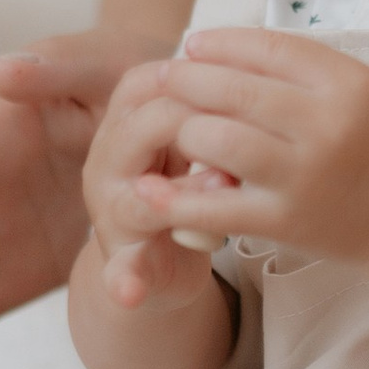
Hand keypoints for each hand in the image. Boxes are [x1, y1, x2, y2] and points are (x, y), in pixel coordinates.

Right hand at [82, 61, 247, 314]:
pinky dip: (128, 279)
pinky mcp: (125, 261)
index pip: (149, 80)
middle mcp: (108, 160)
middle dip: (200, 125)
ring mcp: (112, 212)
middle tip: (255, 134)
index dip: (200, 78)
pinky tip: (135, 292)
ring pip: (140, 197)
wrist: (161, 255)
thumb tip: (260, 77)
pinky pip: (123, 269)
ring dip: (188, 193)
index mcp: (125, 119)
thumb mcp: (199, 134)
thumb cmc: (189, 177)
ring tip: (228, 187)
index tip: (251, 81)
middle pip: (147, 126)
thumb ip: (215, 106)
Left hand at [137, 29, 368, 270]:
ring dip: (184, 129)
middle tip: (165, 78)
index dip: (221, 42)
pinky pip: (216, 206)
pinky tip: (151, 188)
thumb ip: (302, 67)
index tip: (193, 44)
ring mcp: (305, 175)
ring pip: (217, 139)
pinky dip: (177, 197)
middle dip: (187, 79)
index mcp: (349, 83)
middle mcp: (327, 125)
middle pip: (235, 89)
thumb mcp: (361, 89)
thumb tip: (223, 47)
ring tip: (173, 126)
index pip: (268, 47)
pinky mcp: (286, 221)